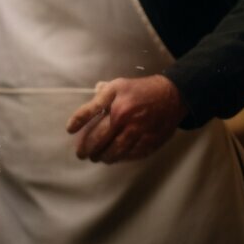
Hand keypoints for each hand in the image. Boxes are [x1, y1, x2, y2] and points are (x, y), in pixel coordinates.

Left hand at [67, 75, 187, 163]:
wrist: (173, 95)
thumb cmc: (142, 90)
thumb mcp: (119, 85)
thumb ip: (101, 95)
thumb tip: (88, 106)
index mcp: (116, 104)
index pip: (88, 115)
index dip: (76, 123)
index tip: (69, 130)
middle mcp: (125, 120)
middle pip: (99, 140)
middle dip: (87, 149)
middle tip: (81, 154)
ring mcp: (138, 133)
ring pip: (114, 152)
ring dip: (102, 157)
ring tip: (97, 157)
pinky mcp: (149, 143)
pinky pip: (131, 156)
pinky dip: (120, 158)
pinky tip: (115, 158)